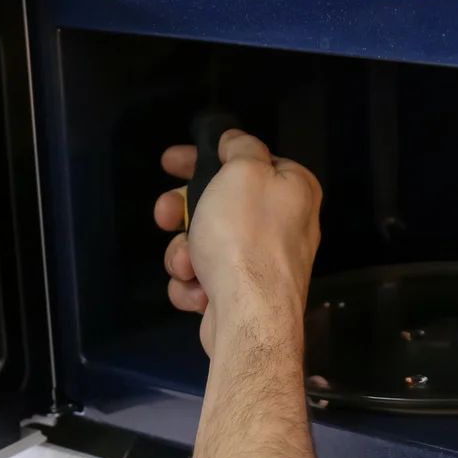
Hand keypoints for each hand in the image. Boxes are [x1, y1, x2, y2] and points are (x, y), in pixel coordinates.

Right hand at [153, 130, 321, 355]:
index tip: (171, 161)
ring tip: (188, 264)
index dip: (205, 157)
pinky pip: (205, 278)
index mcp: (293, 189)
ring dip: (184, 253)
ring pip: (205, 244)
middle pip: (219, 204)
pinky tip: (198, 291)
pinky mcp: (242, 296)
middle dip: (184, 212)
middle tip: (165, 215)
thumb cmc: (246, 238)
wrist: (249, 316)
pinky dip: (193, 284)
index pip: (246, 160)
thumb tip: (235, 141)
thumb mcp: (242, 172)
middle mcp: (283, 225)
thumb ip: (240, 147)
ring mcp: (262, 264)